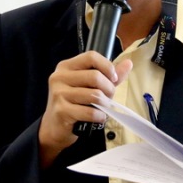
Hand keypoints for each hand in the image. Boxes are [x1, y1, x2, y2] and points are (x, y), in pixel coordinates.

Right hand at [38, 51, 131, 166]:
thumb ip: (107, 75)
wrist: (54, 126)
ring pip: (94, 95)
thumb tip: (128, 63)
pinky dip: (99, 116)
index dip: (107, 66)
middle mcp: (60, 77)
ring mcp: (59, 94)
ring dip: (105, 104)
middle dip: (109, 89)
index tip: (113, 78)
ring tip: (103, 108)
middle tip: (109, 97)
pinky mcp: (61, 110)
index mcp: (66, 66)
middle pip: (95, 76)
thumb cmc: (73, 103)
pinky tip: (98, 117)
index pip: (91, 56)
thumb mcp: (88, 85)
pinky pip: (90, 112)